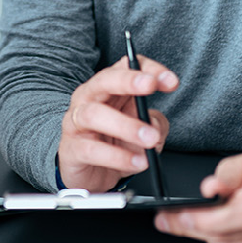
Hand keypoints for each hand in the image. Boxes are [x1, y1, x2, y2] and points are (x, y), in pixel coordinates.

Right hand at [57, 56, 177, 191]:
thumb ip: (155, 124)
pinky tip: (137, 162)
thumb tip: (154, 125)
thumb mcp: (144, 131)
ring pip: (94, 114)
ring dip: (126, 126)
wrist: (89, 176)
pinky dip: (117, 156)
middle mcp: (89, 98)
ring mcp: (75, 122)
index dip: (149, 69)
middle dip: (128, 80)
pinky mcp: (71, 149)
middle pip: (104, 80)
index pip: (126, 66)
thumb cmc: (116, 145)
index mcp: (109, 88)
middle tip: (151, 85)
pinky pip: (92, 149)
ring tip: (149, 139)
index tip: (171, 81)